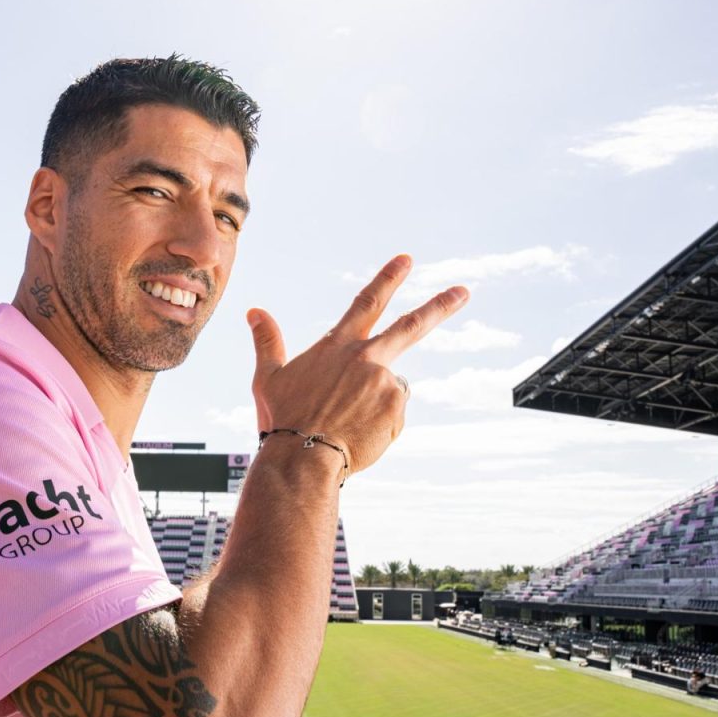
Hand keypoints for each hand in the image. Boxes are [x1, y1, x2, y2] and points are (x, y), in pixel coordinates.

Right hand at [247, 255, 468, 476]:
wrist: (303, 456)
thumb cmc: (283, 418)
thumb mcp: (268, 377)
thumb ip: (267, 341)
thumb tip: (253, 310)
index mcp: (337, 345)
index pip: (367, 302)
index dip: (388, 278)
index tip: (406, 260)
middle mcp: (365, 357)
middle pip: (411, 326)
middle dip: (440, 305)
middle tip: (463, 291)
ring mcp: (384, 382)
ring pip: (389, 387)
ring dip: (374, 404)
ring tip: (346, 424)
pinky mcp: (396, 408)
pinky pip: (392, 415)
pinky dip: (378, 425)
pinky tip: (356, 436)